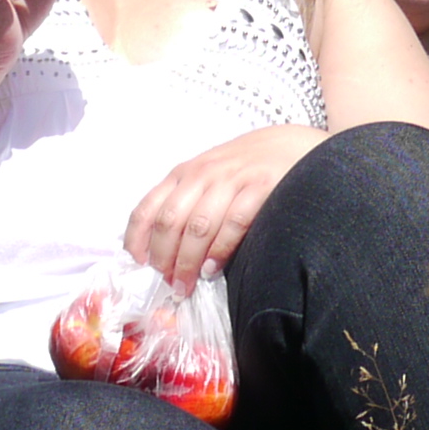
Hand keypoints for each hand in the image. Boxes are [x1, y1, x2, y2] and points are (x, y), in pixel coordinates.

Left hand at [125, 126, 320, 284]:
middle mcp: (202, 175)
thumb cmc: (244, 168)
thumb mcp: (206, 177)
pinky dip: (219, 249)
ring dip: (187, 261)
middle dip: (164, 259)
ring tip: (186, 285)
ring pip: (197, 226)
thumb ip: (184, 203)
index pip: (148, 208)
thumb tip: (158, 249)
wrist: (291, 145)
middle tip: (168, 284)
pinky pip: (233, 223)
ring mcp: (232, 180)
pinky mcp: (260, 187)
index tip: (139, 267)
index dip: (138, 241)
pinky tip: (212, 269)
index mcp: (183, 174)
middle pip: (170, 222)